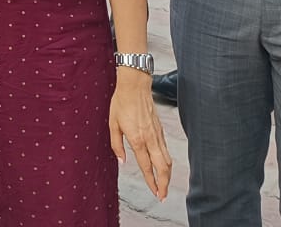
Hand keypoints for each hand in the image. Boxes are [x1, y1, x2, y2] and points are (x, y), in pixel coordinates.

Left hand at [109, 70, 171, 200]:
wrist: (135, 86)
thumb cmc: (122, 103)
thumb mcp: (112, 124)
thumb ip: (116, 145)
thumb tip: (122, 161)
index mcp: (138, 139)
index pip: (147, 166)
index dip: (152, 182)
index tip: (155, 193)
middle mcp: (151, 139)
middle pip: (163, 167)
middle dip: (165, 184)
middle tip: (163, 196)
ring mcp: (157, 134)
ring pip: (167, 159)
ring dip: (168, 175)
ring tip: (164, 185)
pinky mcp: (160, 129)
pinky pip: (166, 150)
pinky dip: (167, 162)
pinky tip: (163, 166)